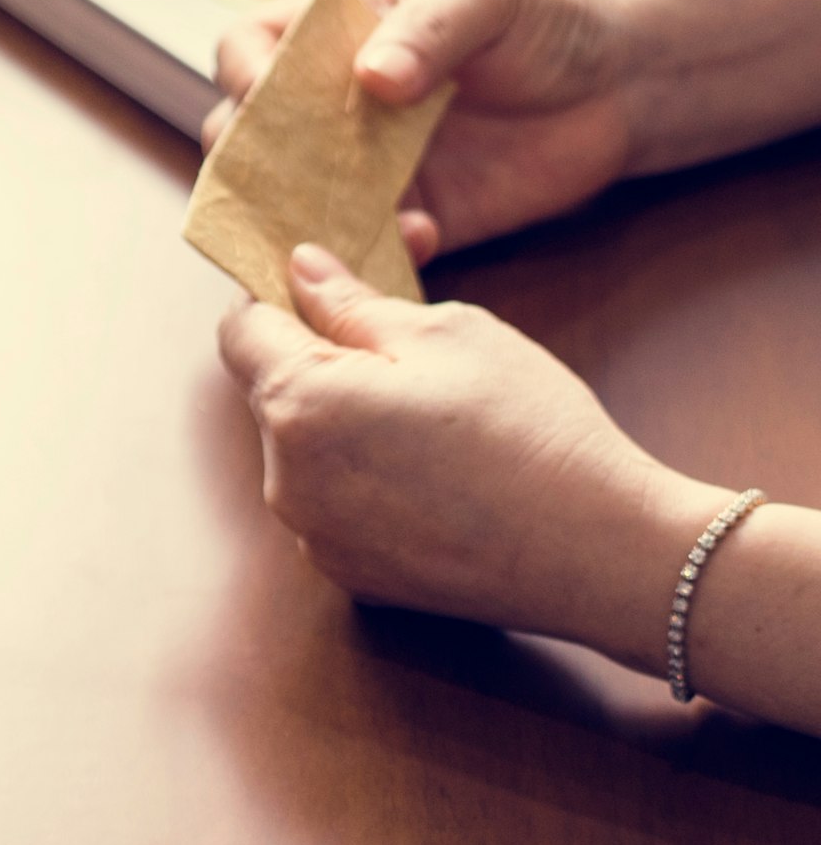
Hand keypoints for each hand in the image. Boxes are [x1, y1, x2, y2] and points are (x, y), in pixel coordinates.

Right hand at [206, 0, 641, 262]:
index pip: (248, 50)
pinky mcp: (408, 218)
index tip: (262, 95)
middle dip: (256, 166)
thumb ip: (428, 27)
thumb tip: (372, 77)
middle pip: (247, 138)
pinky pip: (363, 248)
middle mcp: (331, 104)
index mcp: (332, 32)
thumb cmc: (547, 16)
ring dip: (305, 221)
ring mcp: (363, 167)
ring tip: (349, 224)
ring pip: (292, 204)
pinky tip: (422, 236)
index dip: (242, 74)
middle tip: (293, 180)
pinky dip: (373, 253)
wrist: (625, 82)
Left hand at [216, 243, 712, 667]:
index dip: (275, 299)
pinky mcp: (350, 574)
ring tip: (433, 416)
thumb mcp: (448, 334)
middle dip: (320, 359)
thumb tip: (298, 270)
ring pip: (304, 451)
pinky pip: (335, 504)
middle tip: (403, 346)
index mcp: (299, 405)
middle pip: (271, 393)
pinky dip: (366, 479)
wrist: (603, 554)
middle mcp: (285, 479)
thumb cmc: (532, 429)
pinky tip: (438, 473)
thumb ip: (353, 303)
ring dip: (343, 421)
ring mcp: (313, 536)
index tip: (323, 288)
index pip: (241, 332)